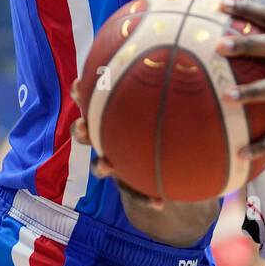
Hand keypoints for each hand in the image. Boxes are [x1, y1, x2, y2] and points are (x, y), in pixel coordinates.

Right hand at [70, 79, 217, 243]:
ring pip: (101, 166)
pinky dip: (147, 199)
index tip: (78, 85)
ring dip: (101, 166)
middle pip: (88, 133)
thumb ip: (170, 92)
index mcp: (118, 116)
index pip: (94, 102)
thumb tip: (186, 62)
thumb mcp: (171, 108)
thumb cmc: (174, 124)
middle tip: (82, 126)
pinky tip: (160, 204)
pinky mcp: (133, 185)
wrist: (181, 164)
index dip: (81, 93)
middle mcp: (112, 139)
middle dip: (82, 129)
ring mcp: (120, 163)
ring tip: (105, 166)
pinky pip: (136, 193)